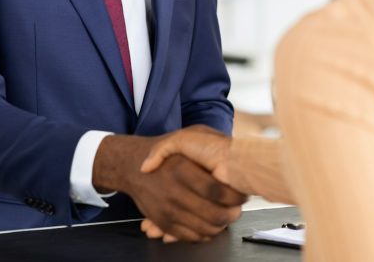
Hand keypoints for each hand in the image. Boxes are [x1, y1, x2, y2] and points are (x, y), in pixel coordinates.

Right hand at [93, 134, 245, 241]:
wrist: (131, 166)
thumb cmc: (163, 153)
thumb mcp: (182, 137)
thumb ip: (203, 141)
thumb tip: (223, 160)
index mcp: (183, 170)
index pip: (217, 190)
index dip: (235, 194)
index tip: (242, 192)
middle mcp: (174, 193)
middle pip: (216, 215)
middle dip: (232, 213)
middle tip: (238, 207)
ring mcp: (169, 210)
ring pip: (206, 229)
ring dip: (220, 225)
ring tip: (226, 215)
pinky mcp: (165, 223)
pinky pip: (191, 236)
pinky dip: (203, 234)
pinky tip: (209, 224)